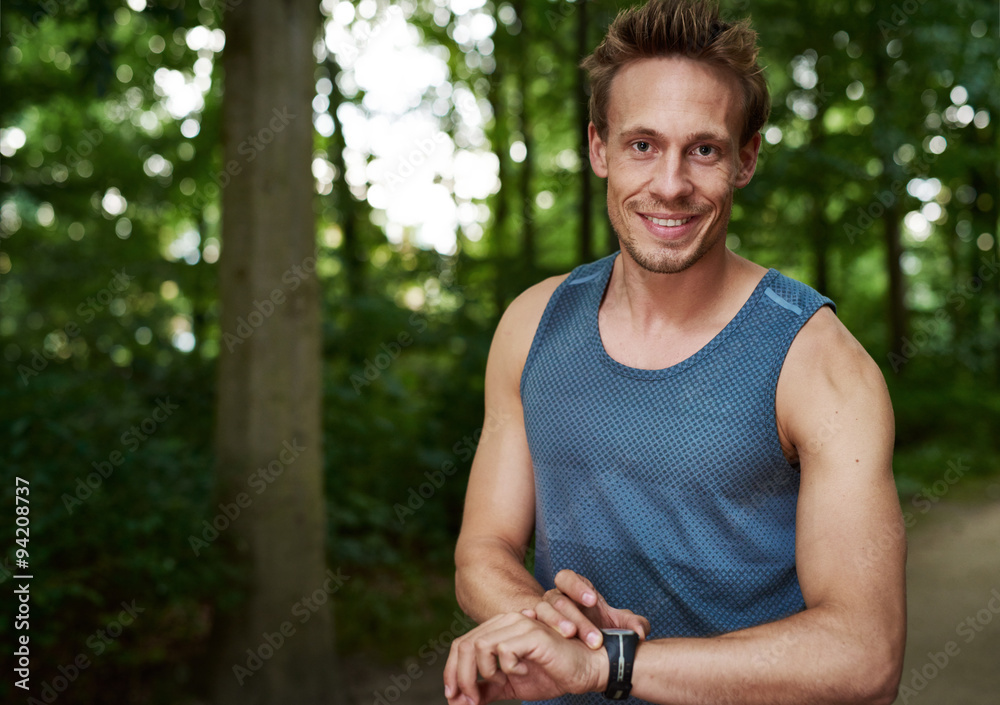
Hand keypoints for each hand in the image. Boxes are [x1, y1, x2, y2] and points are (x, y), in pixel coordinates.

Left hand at [443, 611, 607, 704]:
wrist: (585, 671)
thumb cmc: (551, 674)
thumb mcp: (511, 685)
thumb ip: (487, 688)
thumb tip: (459, 701)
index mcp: (498, 630)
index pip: (462, 645)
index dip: (451, 672)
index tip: (453, 697)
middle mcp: (506, 622)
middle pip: (465, 645)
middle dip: (460, 677)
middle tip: (468, 701)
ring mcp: (519, 625)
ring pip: (480, 645)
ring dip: (483, 673)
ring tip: (501, 683)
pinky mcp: (533, 634)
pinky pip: (504, 649)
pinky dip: (507, 667)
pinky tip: (522, 672)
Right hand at [534, 569, 650, 648]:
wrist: (581, 644)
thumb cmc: (599, 627)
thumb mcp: (617, 625)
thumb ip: (633, 625)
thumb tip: (639, 634)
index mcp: (573, 588)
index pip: (568, 578)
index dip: (578, 587)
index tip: (593, 601)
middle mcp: (555, 597)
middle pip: (560, 601)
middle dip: (577, 618)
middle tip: (593, 637)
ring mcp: (542, 611)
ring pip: (543, 611)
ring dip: (557, 623)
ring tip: (570, 636)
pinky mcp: (534, 627)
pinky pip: (529, 623)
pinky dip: (532, 626)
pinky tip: (538, 636)